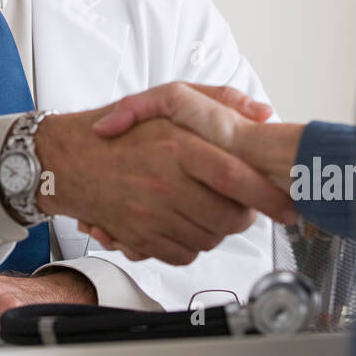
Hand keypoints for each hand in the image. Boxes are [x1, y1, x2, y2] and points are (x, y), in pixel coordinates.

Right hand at [35, 83, 295, 265]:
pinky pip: (185, 254)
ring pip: (210, 238)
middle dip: (246, 216)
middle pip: (229, 216)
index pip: (235, 177)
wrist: (68, 160)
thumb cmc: (120, 131)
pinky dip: (192, 243)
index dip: (267, 195)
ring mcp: (150, 214)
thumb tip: (263, 114)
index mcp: (177, 145)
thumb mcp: (168, 102)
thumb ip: (219, 101)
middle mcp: (164, 182)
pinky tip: (184, 221)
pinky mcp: (139, 237)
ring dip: (218, 229)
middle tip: (245, 205)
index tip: (286, 203)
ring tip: (208, 208)